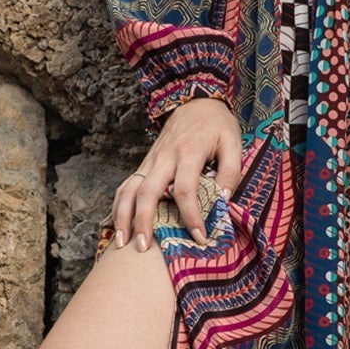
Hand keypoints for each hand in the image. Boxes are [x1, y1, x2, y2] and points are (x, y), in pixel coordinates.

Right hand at [112, 95, 242, 246]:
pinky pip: (126, 185)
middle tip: (143, 249)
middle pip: (147, 192)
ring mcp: (151, 160)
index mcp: (189, 152)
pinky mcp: (145, 163)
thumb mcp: (233, 143)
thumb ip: (230, 172)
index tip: (199, 237)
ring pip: (129, 189)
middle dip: (143, 222)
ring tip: (122, 242)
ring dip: (122, 216)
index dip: (191, 216)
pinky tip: (116, 225)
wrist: (194, 99)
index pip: (185, 189)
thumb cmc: (216, 124)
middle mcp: (164, 157)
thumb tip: (221, 202)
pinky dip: (117, 205)